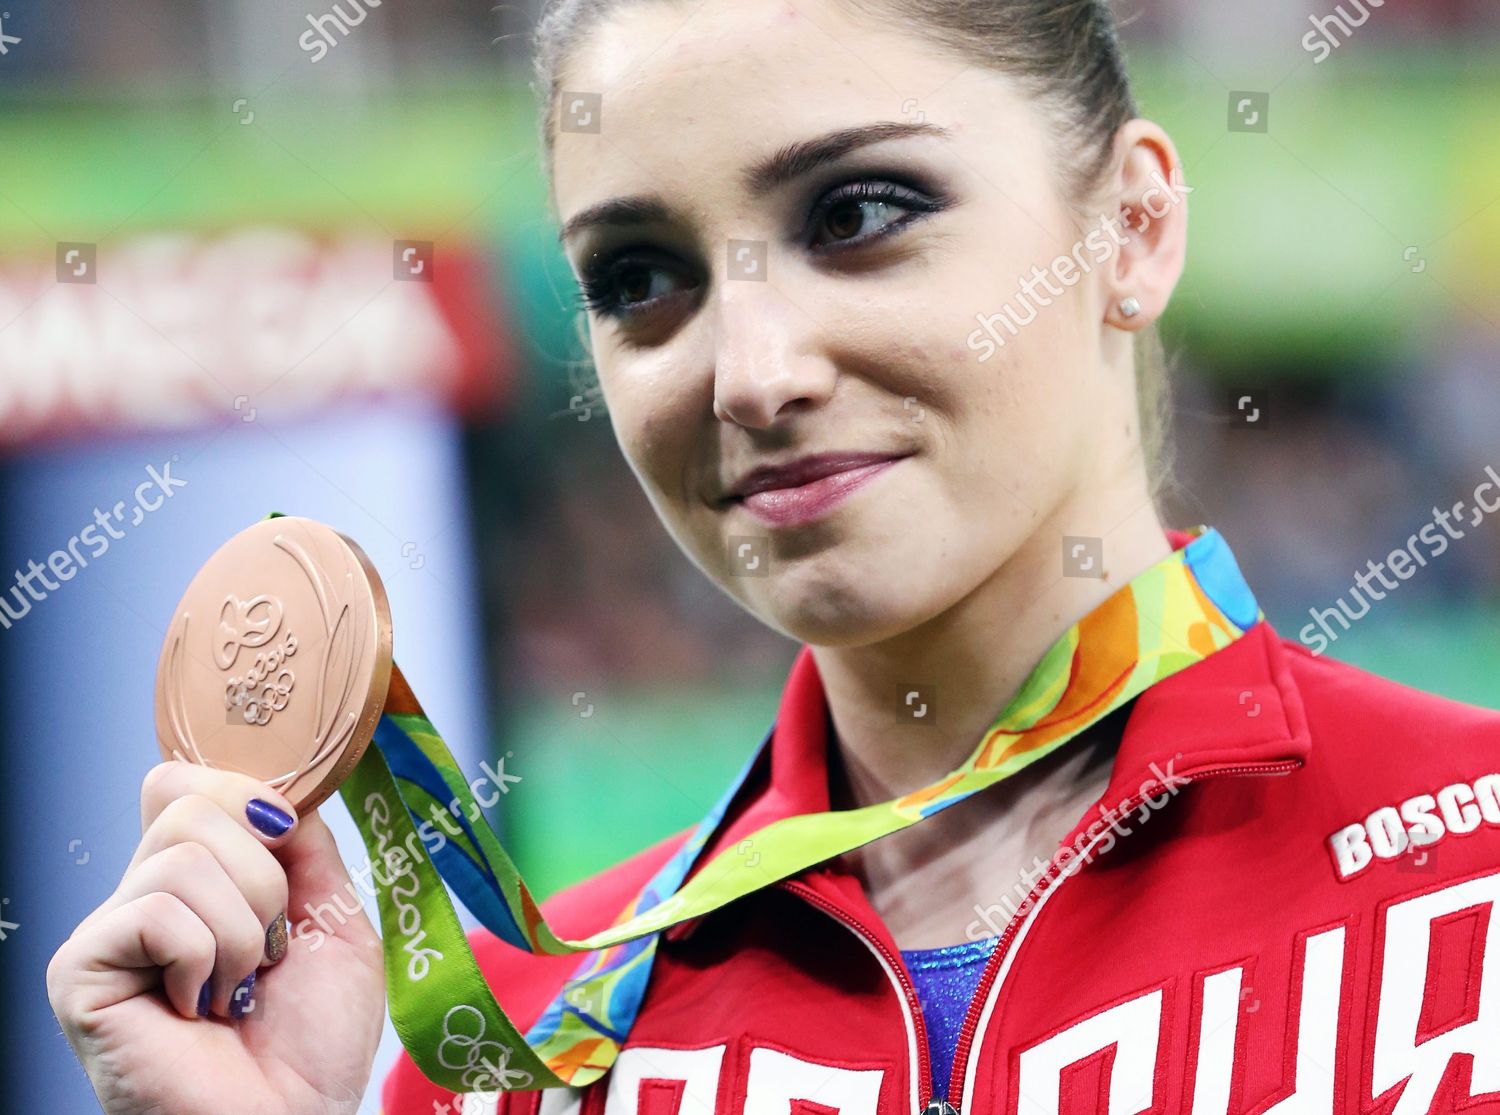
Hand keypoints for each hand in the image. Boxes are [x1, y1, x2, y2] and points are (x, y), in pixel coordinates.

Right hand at [47, 761, 385, 1114]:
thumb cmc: (313, 1042)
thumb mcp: (335, 919)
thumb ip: (305, 844)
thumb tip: (275, 789)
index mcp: (203, 877)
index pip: (191, 778)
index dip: (249, 793)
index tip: (289, 842)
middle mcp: (148, 894)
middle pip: (194, 801)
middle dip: (264, 877)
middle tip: (268, 953)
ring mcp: (110, 931)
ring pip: (182, 853)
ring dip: (241, 931)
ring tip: (236, 992)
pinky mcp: (80, 970)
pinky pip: (155, 911)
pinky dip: (202, 959)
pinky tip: (198, 1010)